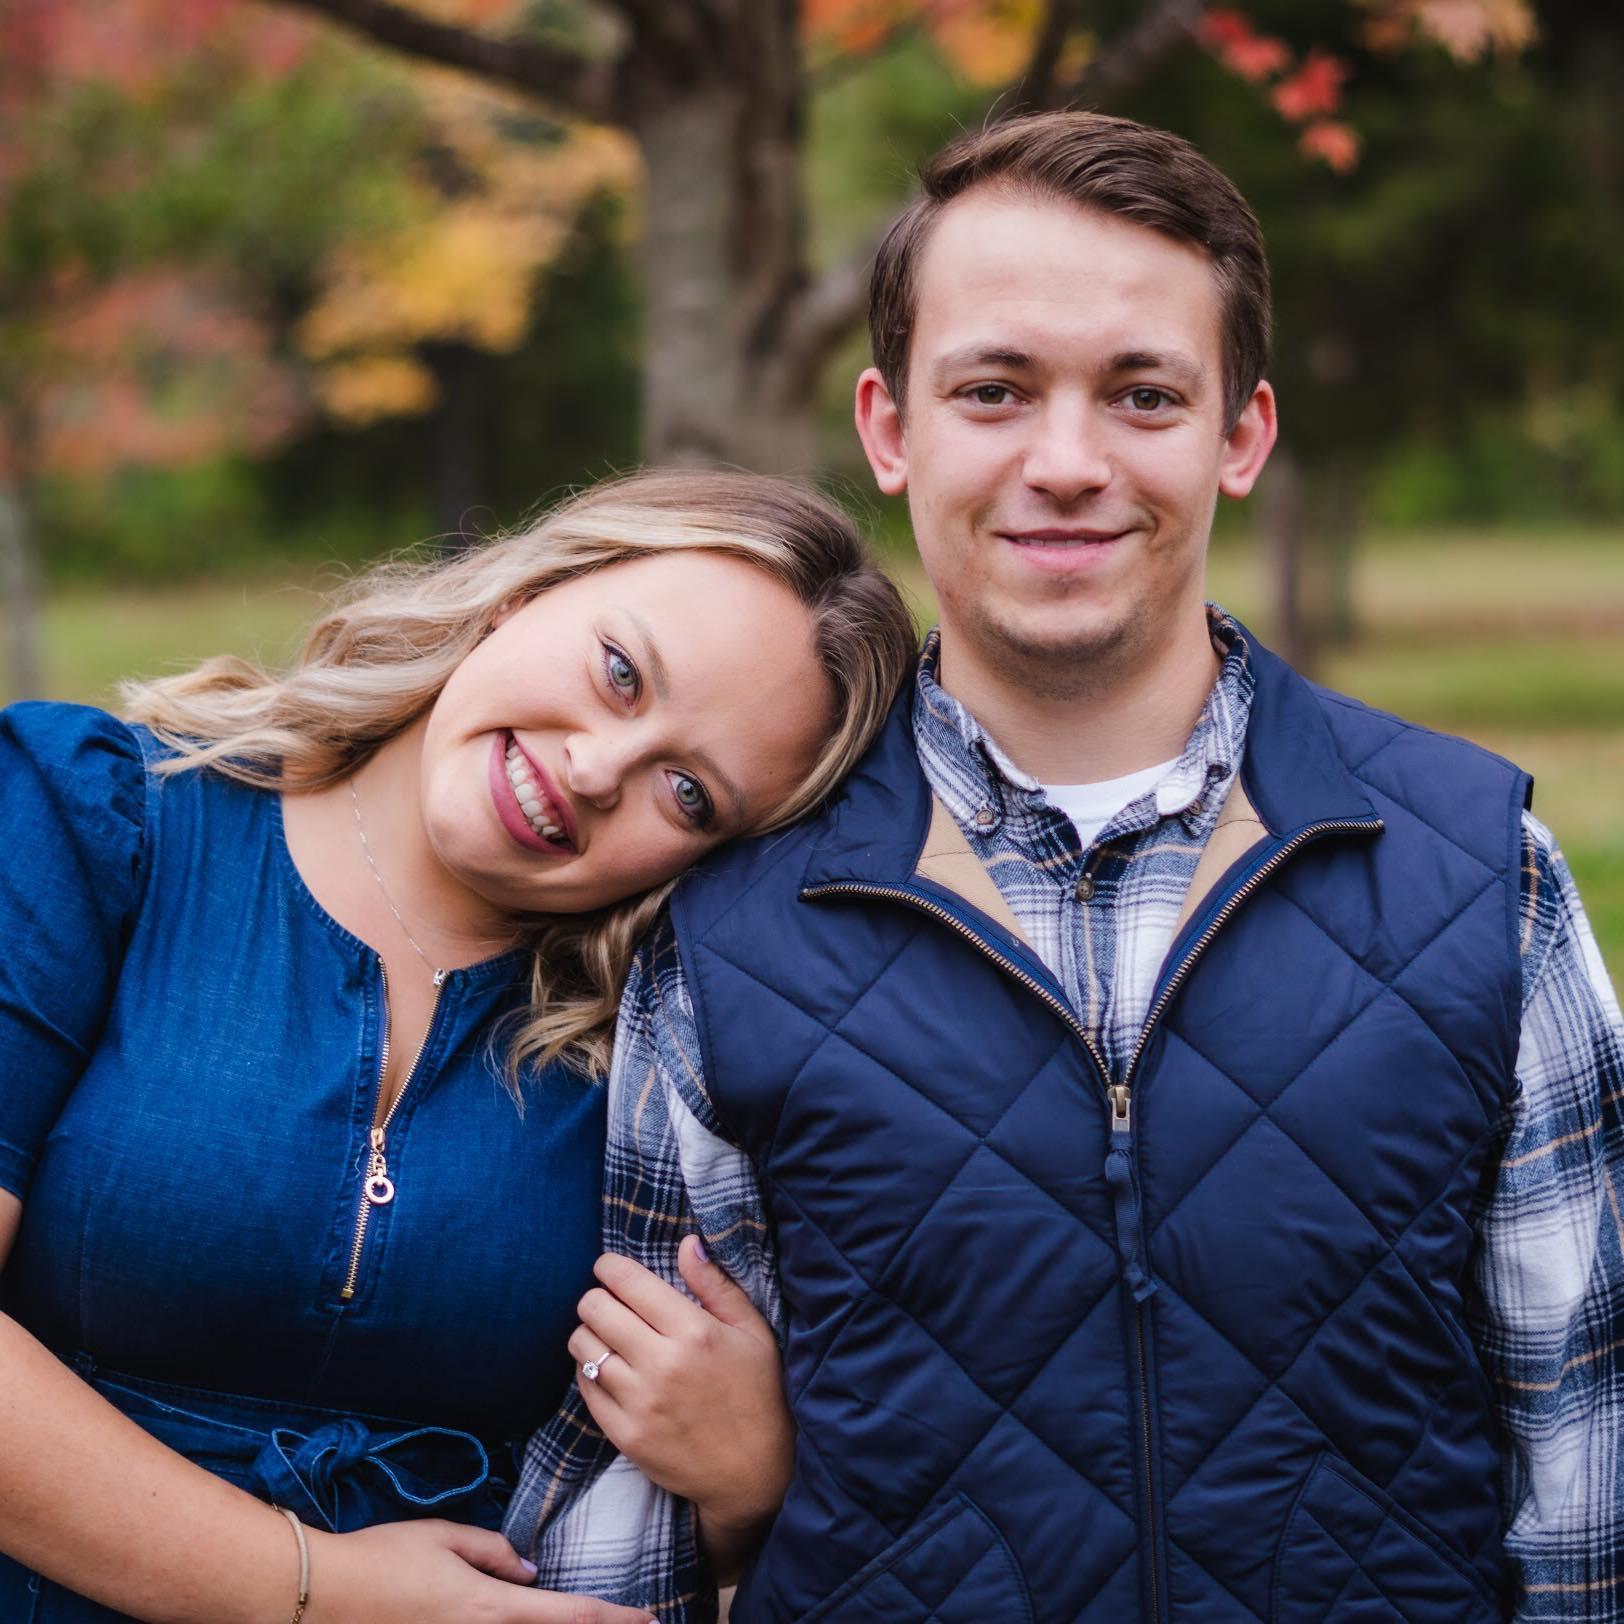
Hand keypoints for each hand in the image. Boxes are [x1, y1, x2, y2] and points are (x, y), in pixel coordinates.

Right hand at [306, 1518, 656, 1623]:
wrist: (321, 1597)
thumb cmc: (382, 1559)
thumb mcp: (444, 1537)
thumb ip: (494, 1552)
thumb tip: (530, 1571)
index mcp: (489, 1606)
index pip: (569, 1615)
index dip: (615, 1620)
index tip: (651, 1619)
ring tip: (591, 1623)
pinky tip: (525, 1620)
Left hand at [569, 1237, 792, 1570]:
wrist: (755, 1473)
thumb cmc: (759, 1394)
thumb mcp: (752, 1332)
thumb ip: (715, 1285)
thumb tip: (686, 1243)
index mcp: (694, 1331)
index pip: (627, 1282)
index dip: (609, 1267)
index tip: (609, 1268)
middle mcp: (662, 1363)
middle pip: (594, 1309)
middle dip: (596, 1297)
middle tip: (609, 1303)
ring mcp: (640, 1403)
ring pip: (583, 1347)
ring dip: (589, 1334)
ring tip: (607, 1336)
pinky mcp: (625, 1436)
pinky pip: (585, 1388)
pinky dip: (589, 1371)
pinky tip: (609, 1370)